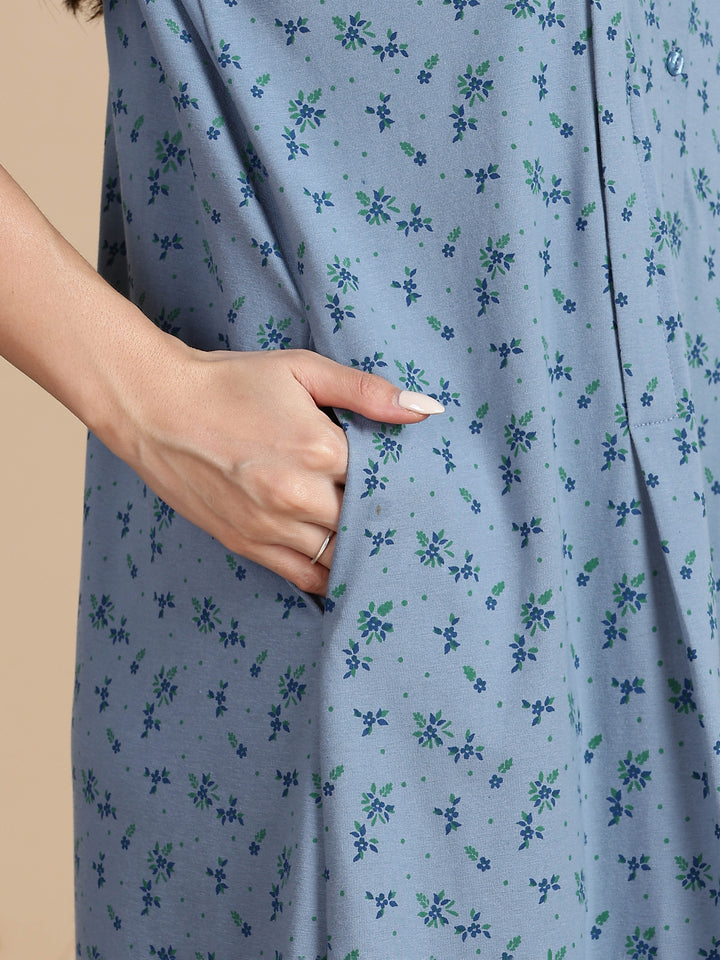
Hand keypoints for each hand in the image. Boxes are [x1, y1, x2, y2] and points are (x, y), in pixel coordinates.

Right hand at [111, 343, 443, 594]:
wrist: (155, 408)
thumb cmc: (230, 382)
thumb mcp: (301, 369)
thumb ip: (365, 391)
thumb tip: (425, 409)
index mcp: (320, 449)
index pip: (384, 480)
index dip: (402, 482)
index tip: (416, 483)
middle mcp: (299, 496)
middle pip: (366, 522)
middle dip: (384, 519)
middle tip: (408, 520)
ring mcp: (271, 526)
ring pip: (341, 557)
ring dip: (363, 553)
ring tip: (383, 548)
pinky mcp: (248, 544)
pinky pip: (304, 577)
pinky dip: (330, 579)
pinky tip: (346, 574)